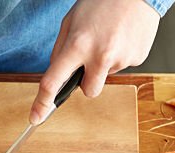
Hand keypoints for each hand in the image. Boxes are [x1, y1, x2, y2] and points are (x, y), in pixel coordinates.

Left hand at [31, 0, 159, 123]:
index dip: (42, 104)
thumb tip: (57, 76)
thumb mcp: (71, 22)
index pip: (53, 82)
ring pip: (106, 76)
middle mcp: (100, 56)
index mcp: (78, 45)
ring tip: (109, 37)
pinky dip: (120, 54)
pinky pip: (123, 66)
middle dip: (87, 81)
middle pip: (89, 92)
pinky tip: (122, 36)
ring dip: (104, 64)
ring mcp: (122, 58)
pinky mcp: (138, 58)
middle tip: (91, 58)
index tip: (35, 118)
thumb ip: (61, 50)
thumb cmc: (101, 2)